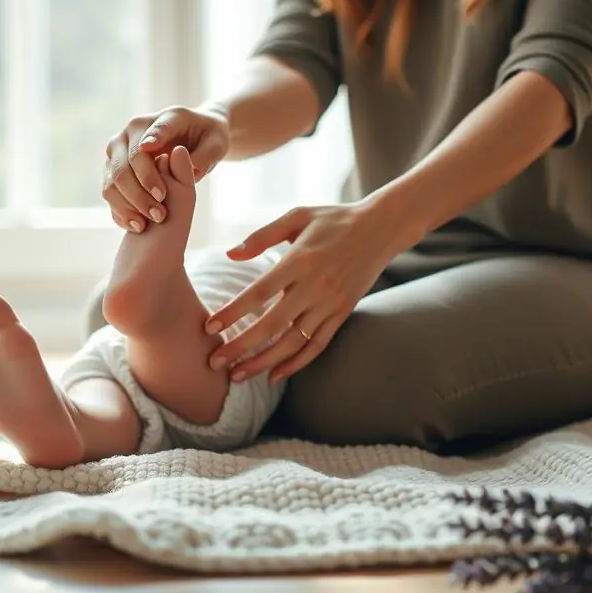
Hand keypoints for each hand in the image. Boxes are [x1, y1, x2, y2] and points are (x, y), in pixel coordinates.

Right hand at [102, 105, 228, 231]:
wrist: (193, 140)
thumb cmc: (206, 140)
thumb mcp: (216, 145)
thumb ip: (205, 155)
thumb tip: (186, 164)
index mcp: (160, 119)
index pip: (153, 132)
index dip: (154, 147)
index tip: (158, 162)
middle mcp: (131, 132)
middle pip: (125, 164)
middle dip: (141, 191)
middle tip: (161, 213)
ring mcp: (117, 151)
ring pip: (113, 181)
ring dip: (130, 205)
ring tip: (151, 222)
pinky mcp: (112, 169)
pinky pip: (110, 193)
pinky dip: (122, 211)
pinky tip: (139, 226)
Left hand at [203, 200, 404, 384]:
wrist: (382, 228)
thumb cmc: (333, 220)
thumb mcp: (297, 216)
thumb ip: (261, 236)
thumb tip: (230, 255)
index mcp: (299, 260)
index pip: (259, 292)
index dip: (233, 311)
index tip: (209, 327)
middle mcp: (315, 286)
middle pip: (272, 325)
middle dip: (241, 347)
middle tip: (214, 362)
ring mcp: (331, 304)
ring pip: (293, 342)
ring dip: (263, 362)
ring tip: (237, 375)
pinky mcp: (342, 314)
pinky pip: (317, 345)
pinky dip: (296, 364)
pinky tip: (274, 376)